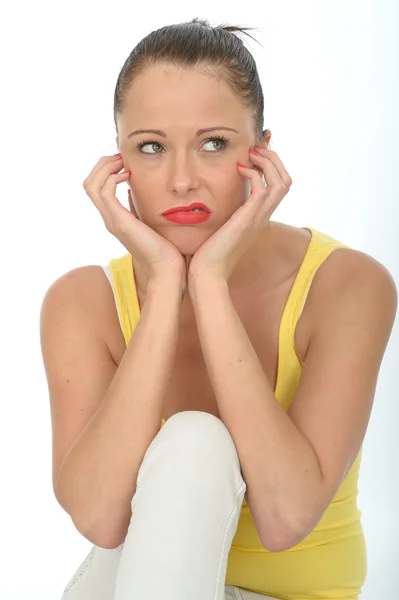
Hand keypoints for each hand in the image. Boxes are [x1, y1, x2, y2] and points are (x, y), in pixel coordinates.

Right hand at [83, 153, 185, 285]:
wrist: (167, 270)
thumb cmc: (165, 249)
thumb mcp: (150, 222)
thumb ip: (139, 207)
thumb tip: (134, 190)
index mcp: (116, 218)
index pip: (97, 188)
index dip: (106, 170)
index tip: (123, 162)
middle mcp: (110, 219)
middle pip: (89, 184)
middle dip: (102, 165)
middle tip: (120, 156)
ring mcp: (112, 221)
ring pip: (92, 186)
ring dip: (105, 168)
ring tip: (122, 162)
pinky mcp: (119, 222)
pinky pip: (105, 193)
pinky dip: (112, 178)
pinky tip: (128, 175)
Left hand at [187, 145, 291, 286]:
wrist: (206, 274)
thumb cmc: (207, 253)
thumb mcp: (218, 226)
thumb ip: (222, 211)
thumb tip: (212, 197)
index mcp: (257, 217)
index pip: (277, 186)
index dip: (271, 165)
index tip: (255, 151)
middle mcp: (262, 217)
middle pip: (285, 181)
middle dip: (273, 159)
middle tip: (256, 148)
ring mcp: (258, 219)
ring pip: (281, 183)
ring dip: (268, 162)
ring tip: (252, 153)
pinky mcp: (248, 220)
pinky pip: (263, 190)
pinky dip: (255, 174)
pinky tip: (239, 170)